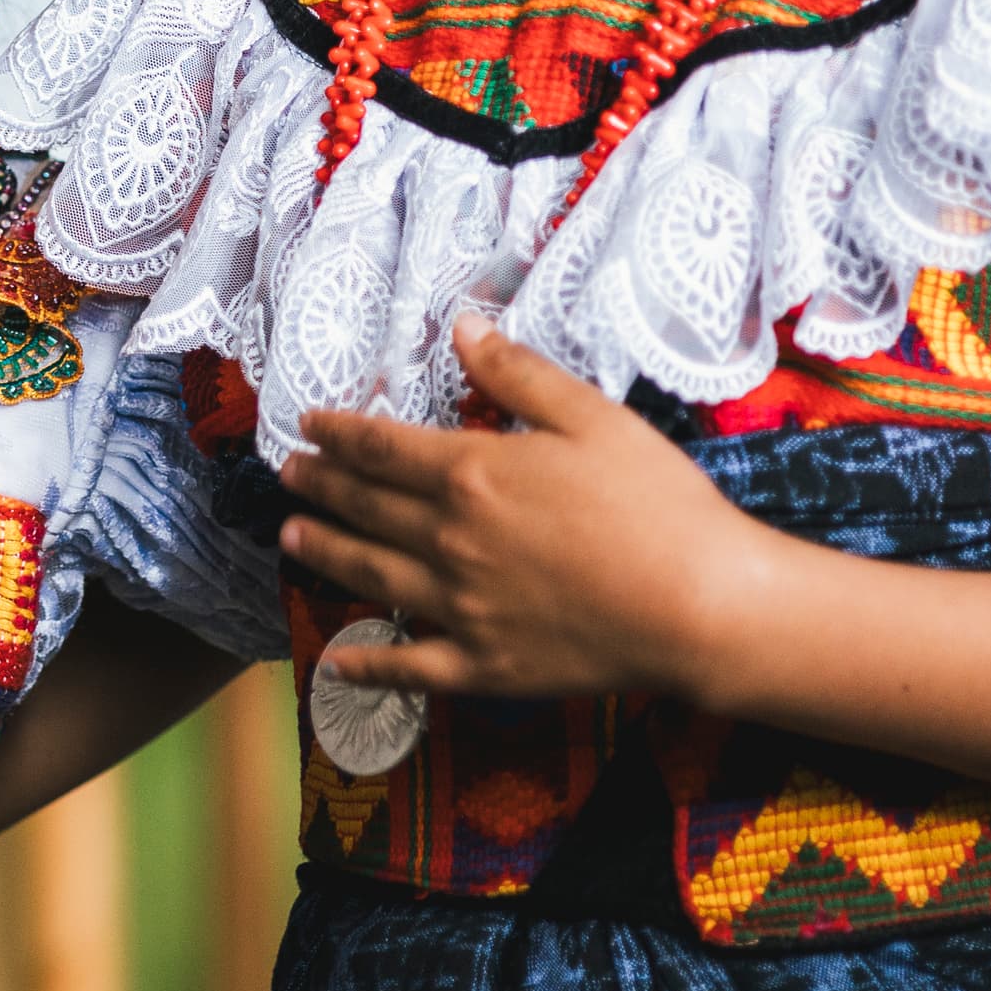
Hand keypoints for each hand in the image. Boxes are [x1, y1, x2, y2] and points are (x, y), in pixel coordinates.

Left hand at [277, 316, 772, 704]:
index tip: (308, 425)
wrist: (701, 607)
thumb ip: (518, 374)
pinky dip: (368, 665)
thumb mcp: (591, 417)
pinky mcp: (485, 665)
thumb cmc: (658, 504)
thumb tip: (463, 325)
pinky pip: (410, 666)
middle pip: (367, 507)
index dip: (339, 433)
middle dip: (322, 487)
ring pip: (372, 575)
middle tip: (289, 475)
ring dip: (326, 553)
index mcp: (472, 474)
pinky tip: (337, 662)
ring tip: (291, 539)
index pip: (382, 447)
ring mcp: (462, 607)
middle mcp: (450, 540)